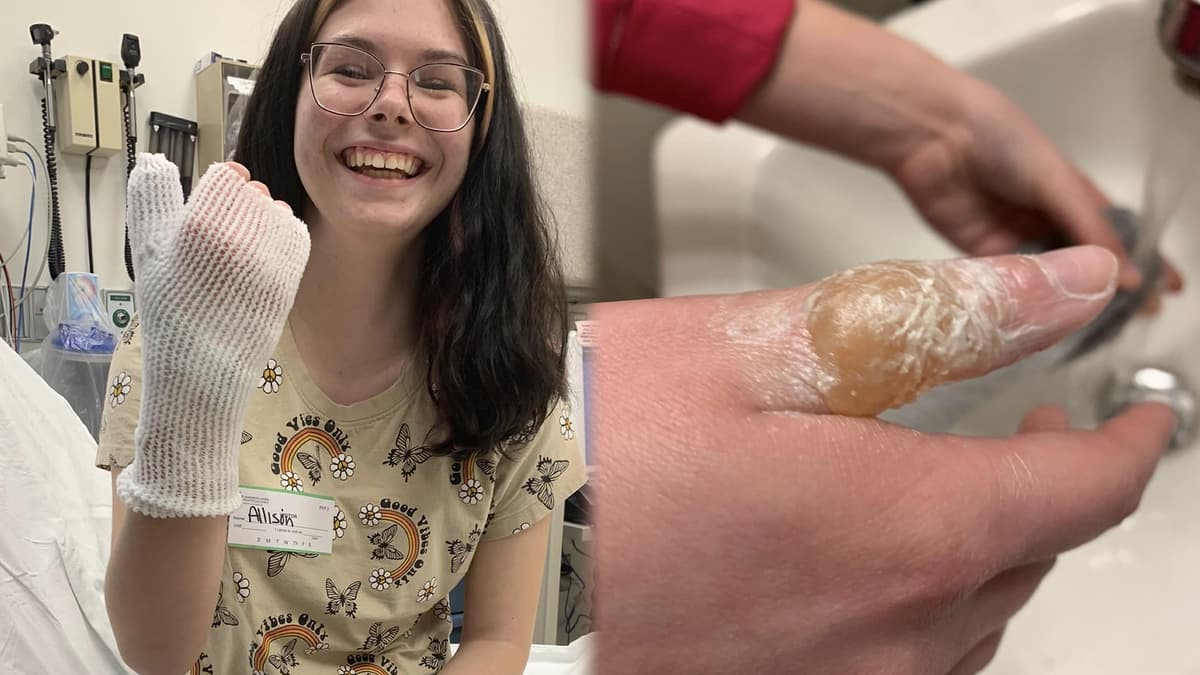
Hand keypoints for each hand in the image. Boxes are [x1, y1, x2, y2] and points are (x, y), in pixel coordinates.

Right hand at [117, 155, 309, 517]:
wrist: (203, 371)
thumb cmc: (171, 311)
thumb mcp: (147, 251)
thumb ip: (151, 197)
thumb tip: (155, 158)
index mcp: (197, 226)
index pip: (226, 174)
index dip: (217, 192)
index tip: (207, 218)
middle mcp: (238, 237)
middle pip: (253, 191)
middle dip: (238, 210)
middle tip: (220, 248)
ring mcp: (269, 257)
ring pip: (276, 211)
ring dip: (261, 224)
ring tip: (238, 259)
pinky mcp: (291, 275)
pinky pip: (295, 233)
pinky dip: (282, 240)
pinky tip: (261, 263)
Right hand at [591, 246, 1175, 673]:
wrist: (470, 555)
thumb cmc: (589, 446)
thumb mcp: (762, 348)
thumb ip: (935, 319)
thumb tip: (1059, 293)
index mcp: (904, 531)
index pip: (1083, 491)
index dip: (1124, 440)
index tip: (1128, 413)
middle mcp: (890, 635)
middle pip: (1025, 558)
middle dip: (1033, 483)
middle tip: (1003, 421)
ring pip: (968, 623)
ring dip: (969, 549)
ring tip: (917, 484)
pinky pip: (897, 668)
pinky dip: (905, 607)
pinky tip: (844, 561)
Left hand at [889, 78, 1182, 305]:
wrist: (935, 137)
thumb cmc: (1003, 143)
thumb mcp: (1056, 181)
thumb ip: (1089, 228)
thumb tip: (1129, 278)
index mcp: (1073, 195)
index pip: (1118, 233)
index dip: (1144, 259)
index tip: (1170, 289)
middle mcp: (1047, 221)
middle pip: (1087, 263)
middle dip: (1114, 291)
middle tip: (1141, 319)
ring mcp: (1015, 240)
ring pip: (1052, 280)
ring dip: (1074, 302)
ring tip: (1104, 329)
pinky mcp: (981, 255)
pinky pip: (1013, 285)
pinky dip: (1032, 302)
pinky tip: (1053, 323)